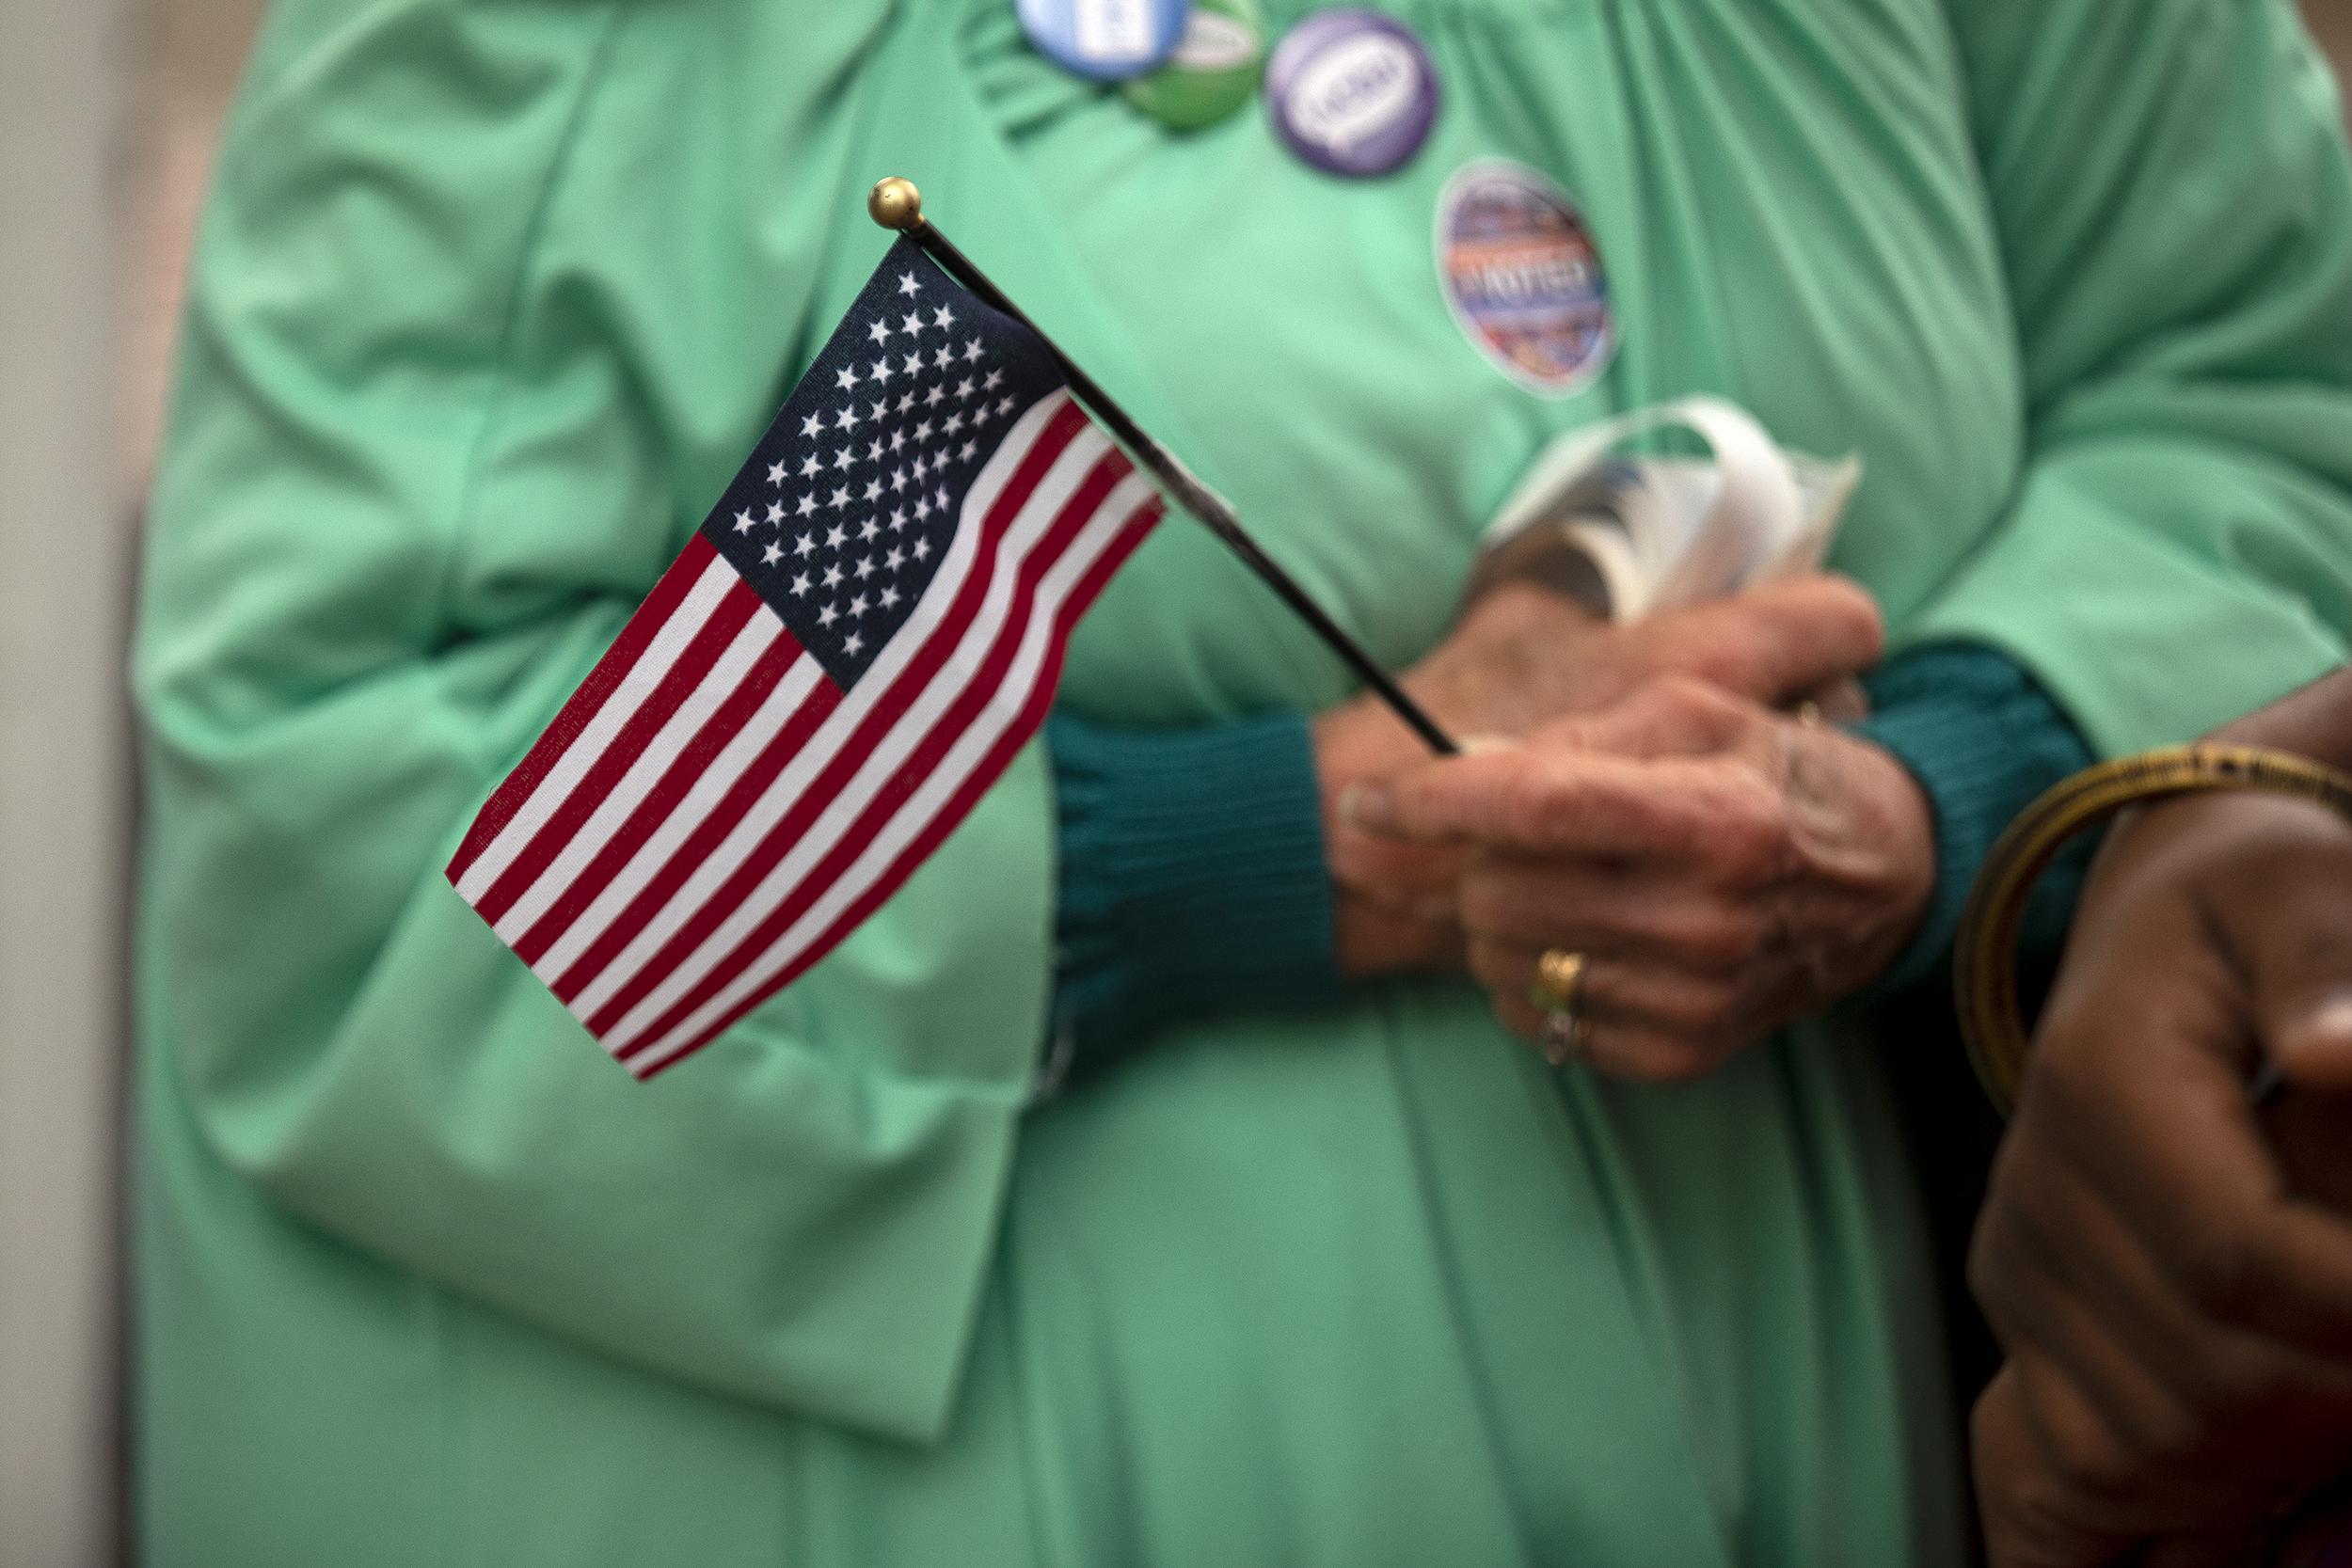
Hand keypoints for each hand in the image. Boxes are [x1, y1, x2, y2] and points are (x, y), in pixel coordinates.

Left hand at [1312, 575, 1886, 977]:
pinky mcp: (1682, 1053)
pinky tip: (1584, 938)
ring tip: (1559, 882)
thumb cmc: (1776, 773)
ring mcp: (1696, 997)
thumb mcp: (1699, 711)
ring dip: (1500, 918)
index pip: (1537, 806)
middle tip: (1514, 833)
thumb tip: (1461, 764)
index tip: (1370, 800)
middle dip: (1477, 856)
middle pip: (1500, 893)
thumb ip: (1577, 733)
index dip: (1435, 800)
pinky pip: (1540, 1023)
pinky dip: (1534, 977)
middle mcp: (1709, 919)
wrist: (1887, 878)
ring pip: (1504, 963)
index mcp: (1715, 816)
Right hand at [1968, 787, 2351, 1567]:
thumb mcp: (2306, 889)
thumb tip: (2337, 1058)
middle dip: (2347, 1389)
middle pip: (2214, 1370)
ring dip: (2294, 1443)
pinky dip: (2180, 1494)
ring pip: (2167, 1434)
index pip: (2239, 1255)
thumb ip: (2329, 965)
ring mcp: (2023, 1264)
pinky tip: (2256, 1462)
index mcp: (2098, 1078)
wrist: (2161, 909)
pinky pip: (2080, 1460)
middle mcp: (2037, 1186)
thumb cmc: (2258, 896)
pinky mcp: (2026, 1315)